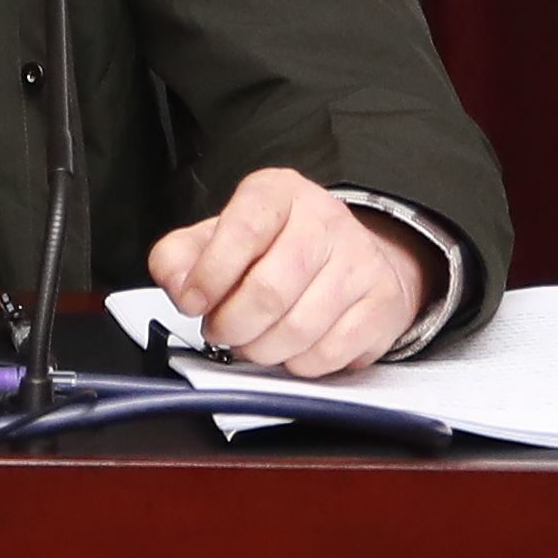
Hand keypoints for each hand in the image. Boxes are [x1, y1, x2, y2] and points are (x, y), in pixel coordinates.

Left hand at [144, 167, 426, 379]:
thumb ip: (180, 256)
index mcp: (278, 193)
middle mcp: (325, 218)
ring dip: (262, 350)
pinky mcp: (380, 303)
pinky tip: (290, 347)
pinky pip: (327, 354)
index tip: (192, 303)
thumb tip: (177, 284)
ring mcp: (359, 261)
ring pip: (298, 330)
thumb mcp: (218, 238)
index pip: (243, 231)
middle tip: (222, 331)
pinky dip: (297, 364)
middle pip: (269, 291)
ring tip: (253, 340)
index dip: (210, 276)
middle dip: (233, 326)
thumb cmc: (274, 250)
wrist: (350, 258)